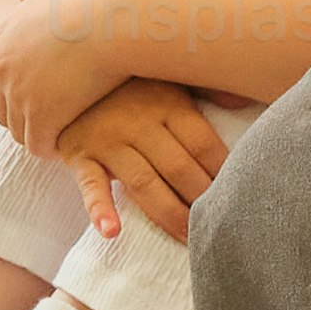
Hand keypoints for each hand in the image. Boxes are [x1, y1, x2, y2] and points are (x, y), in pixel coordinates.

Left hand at [0, 0, 129, 156]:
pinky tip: (71, 147)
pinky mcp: (42, 116)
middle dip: (23, 120)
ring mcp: (19, 94)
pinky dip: (53, 150)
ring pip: (20, 132)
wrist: (114, 20)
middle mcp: (2, 69)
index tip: (23, 104)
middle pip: (1, 112)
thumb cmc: (94, 2)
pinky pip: (38, 145)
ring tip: (64, 138)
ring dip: (40, 137)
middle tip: (51, 125)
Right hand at [56, 78, 236, 242]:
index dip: (223, 173)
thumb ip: (206, 86)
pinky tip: (112, 231)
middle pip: (179, 167)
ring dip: (170, 214)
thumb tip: (245, 97)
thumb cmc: (129, 80)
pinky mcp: (80, 156)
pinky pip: (91, 184)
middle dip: (202, 199)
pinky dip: (99, 209)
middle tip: (224, 228)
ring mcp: (107, 140)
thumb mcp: (169, 74)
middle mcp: (138, 121)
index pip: (203, 145)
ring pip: (145, 183)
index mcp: (167, 102)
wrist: (65, 69)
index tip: (241, 195)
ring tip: (191, 240)